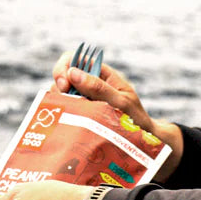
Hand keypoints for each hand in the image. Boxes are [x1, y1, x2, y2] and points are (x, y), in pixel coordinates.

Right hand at [52, 51, 182, 180]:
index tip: (64, 85)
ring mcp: (83, 98)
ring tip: (73, 116)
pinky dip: (63, 114)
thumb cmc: (136, 118)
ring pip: (60, 93)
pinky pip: (64, 109)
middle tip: (66, 102)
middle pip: (63, 76)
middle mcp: (89, 83)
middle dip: (59, 87)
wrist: (141, 140)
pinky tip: (69, 123)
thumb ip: (99, 88)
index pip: (75, 59)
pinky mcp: (79, 112)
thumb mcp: (121, 102)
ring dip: (61, 102)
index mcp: (102, 74)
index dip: (64, 68)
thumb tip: (73, 72)